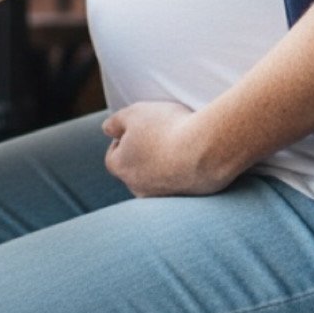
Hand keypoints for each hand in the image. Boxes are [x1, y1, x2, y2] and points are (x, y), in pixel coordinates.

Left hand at [101, 101, 237, 196]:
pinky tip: (195, 155)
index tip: (140, 128)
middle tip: (161, 135)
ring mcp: (161, 195)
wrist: (206, 150)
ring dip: (165, 164)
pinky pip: (179, 184)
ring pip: (157, 179)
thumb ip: (115, 121)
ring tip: (181, 144)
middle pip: (135, 169)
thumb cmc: (166, 128)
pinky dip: (183, 171)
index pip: (113, 155)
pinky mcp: (185, 199)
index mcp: (121, 167)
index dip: (124, 138)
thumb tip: (107, 129)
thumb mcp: (134, 113)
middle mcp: (137, 187)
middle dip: (144, 154)